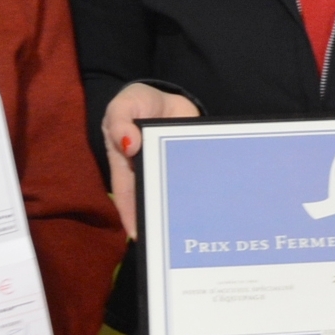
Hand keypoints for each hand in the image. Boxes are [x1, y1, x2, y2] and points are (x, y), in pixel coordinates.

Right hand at [101, 83, 200, 239]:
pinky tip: (214, 201)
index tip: (139, 236)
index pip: (128, 194)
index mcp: (126, 164)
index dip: (131, 215)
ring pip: (177, 193)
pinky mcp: (191, 164)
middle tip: (170, 240)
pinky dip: (204, 188)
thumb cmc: (137, 103)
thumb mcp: (123, 106)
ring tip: (194, 229)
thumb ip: (120, 122)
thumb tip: (129, 144)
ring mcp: (171, 170)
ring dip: (184, 209)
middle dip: (159, 220)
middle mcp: (148, 173)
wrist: (167, 93)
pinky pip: (197, 178)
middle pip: (153, 200)